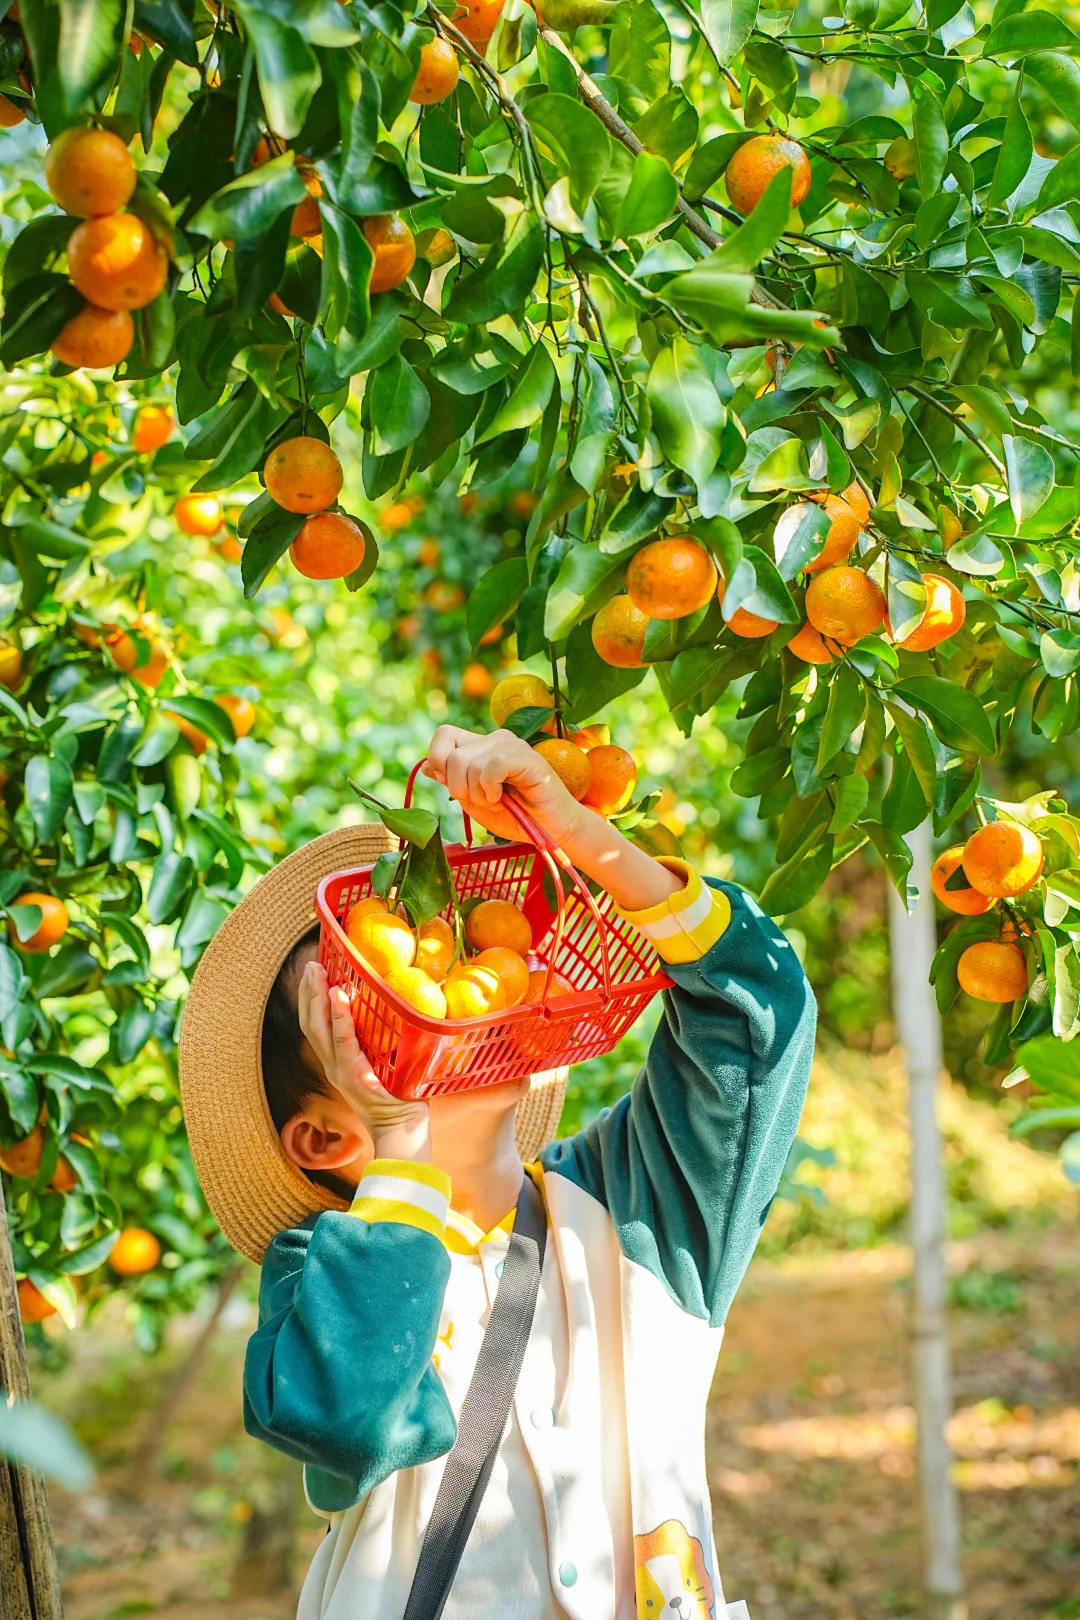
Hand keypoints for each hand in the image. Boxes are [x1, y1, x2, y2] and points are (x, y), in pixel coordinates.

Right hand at [297, 962, 430, 1162]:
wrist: (403, 1132)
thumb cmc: (399, 1096)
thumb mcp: (383, 1065)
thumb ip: (379, 1042)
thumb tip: (393, 1008)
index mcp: (337, 1062)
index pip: (315, 1026)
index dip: (310, 998)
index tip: (312, 971)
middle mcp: (333, 1066)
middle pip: (310, 1023)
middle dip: (308, 991)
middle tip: (312, 963)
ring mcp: (342, 1072)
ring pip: (320, 1029)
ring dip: (317, 997)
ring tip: (319, 972)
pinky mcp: (357, 1077)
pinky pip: (344, 1043)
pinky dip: (340, 1018)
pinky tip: (338, 996)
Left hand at [422, 726, 586, 847]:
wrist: (549, 830)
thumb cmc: (515, 817)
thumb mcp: (473, 802)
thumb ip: (451, 782)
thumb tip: (425, 766)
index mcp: (480, 746)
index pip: (444, 735)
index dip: (438, 760)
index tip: (454, 787)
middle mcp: (495, 739)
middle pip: (452, 756)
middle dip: (460, 788)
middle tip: (484, 801)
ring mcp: (511, 745)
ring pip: (469, 763)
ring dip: (478, 793)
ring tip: (497, 801)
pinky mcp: (526, 757)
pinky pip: (491, 766)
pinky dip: (491, 788)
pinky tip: (504, 797)